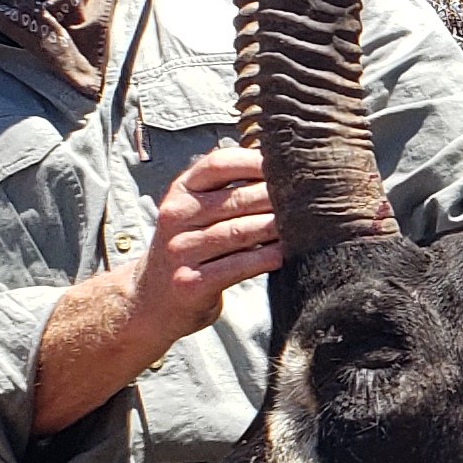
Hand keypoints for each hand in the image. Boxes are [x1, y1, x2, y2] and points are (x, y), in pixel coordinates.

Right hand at [31, 140, 287, 435]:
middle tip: (310, 200)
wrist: (152, 300)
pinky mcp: (190, 282)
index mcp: (179, 192)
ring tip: (304, 226)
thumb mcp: (195, 212)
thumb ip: (226, 189)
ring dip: (275, 229)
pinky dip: (264, 258)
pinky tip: (283, 255)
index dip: (255, 162)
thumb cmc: (189, 248)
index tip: (288, 165)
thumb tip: (280, 165)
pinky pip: (236, 266)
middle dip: (276, 199)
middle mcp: (175, 217)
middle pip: (236, 200)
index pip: (217, 164)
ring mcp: (180, 250)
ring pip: (239, 232)